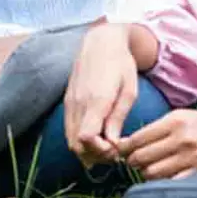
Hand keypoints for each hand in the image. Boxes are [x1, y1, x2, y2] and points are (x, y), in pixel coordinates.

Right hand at [64, 23, 138, 166]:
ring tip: (106, 144)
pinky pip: (68, 129)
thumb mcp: (129, 91)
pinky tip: (97, 136)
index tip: (116, 148)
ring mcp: (70, 103)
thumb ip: (118, 118)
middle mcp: (78, 104)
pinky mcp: (67, 102)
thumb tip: (113, 144)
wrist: (100, 42)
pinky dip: (80, 140)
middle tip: (113, 151)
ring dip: (87, 150)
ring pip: (70, 140)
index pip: (86, 138)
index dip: (101, 150)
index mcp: (96, 100)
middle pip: (76, 145)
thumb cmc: (120, 65)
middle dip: (95, 155)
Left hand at [118, 107, 196, 179]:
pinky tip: (161, 176)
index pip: (139, 137)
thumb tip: (133, 140)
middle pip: (143, 156)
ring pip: (154, 172)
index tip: (119, 149)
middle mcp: (180, 139)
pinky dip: (162, 181)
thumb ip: (158, 127)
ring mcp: (191, 156)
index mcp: (173, 121)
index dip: (125, 146)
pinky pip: (172, 181)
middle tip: (130, 161)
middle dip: (132, 160)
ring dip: (145, 172)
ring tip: (145, 169)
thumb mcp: (181, 115)